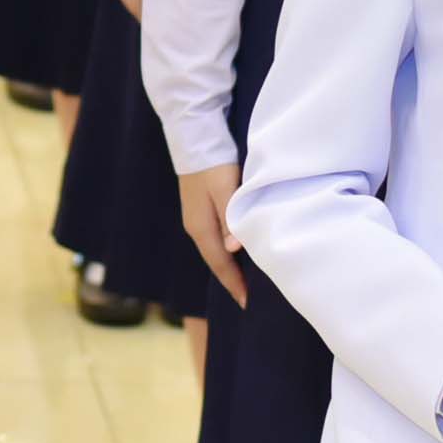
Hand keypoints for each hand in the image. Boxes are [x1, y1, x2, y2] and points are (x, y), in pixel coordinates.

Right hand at [178, 162, 246, 304]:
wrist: (194, 138)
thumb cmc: (214, 163)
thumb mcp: (226, 190)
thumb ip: (230, 220)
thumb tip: (234, 250)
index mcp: (202, 227)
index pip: (220, 264)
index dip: (234, 284)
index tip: (247, 304)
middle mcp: (195, 228)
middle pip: (215, 262)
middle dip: (231, 281)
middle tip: (248, 299)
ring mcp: (195, 219)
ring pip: (214, 252)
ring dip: (228, 268)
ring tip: (244, 283)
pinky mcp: (199, 210)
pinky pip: (212, 240)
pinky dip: (224, 253)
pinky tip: (233, 254)